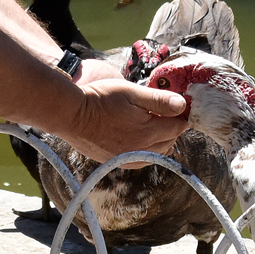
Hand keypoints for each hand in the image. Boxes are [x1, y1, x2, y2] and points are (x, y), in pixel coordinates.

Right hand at [69, 63, 187, 164]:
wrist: (71, 115)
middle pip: (170, 141)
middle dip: (172, 127)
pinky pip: (143, 160)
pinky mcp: (117, 161)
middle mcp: (142, 149)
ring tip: (154, 124)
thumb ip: (158, 100)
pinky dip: (149, 150)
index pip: (178, 126)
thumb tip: (183, 105)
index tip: (178, 105)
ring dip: (162, 139)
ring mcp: (129, 158)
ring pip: (158, 152)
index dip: (181, 114)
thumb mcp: (131, 92)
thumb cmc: (100, 99)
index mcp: (149, 131)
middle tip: (166, 112)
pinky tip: (142, 139)